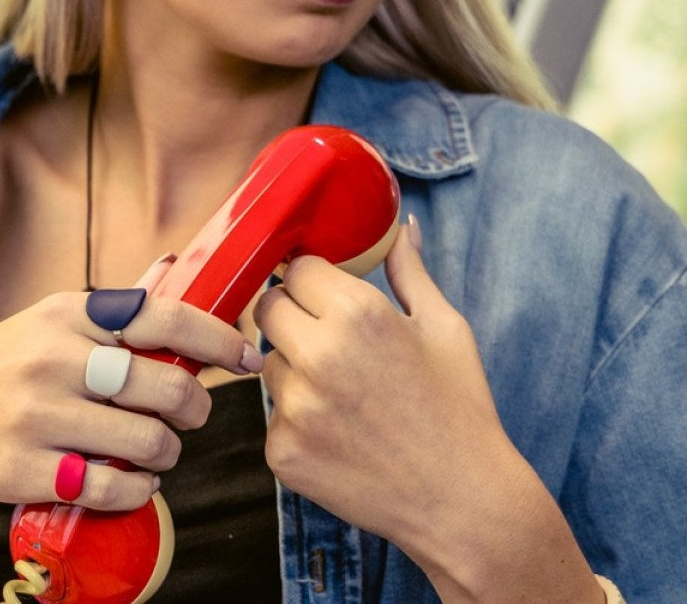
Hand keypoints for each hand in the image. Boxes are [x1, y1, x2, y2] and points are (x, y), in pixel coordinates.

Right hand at [0, 273, 260, 603]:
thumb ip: (112, 309)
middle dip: (194, 408)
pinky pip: (114, 488)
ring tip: (155, 452)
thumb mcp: (46, 324)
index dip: (218, 338)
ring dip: (166, 454)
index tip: (248, 355)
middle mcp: (55, 356)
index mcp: (67, 313)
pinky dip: (137, 491)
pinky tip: (130, 483)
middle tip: (187, 416)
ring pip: (149, 442)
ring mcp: (39, 414)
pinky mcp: (27, 469)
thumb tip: (171, 268)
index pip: (163, 316)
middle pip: (167, 386)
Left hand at [254, 220, 599, 602]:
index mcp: (358, 314)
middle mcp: (318, 355)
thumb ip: (410, 271)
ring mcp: (295, 406)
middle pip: (268, 307)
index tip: (325, 294)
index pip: (296, 268)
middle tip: (328, 340)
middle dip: (292, 315)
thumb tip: (402, 227)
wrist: (466, 506)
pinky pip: (272, 416)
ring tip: (345, 395)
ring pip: (269, 361)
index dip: (312, 279)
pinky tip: (340, 434)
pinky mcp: (282, 450)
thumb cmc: (459, 410)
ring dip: (293, 369)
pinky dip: (297, 421)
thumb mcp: (445, 329)